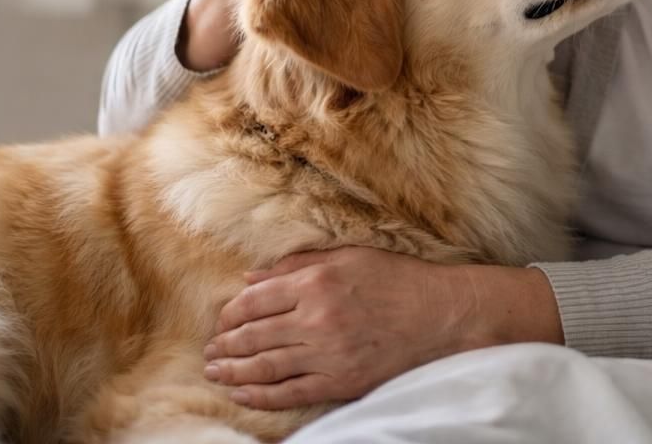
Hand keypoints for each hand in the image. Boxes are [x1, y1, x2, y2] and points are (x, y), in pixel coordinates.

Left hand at [201, 246, 477, 408]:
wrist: (442, 316)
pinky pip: (289, 392)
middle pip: (253, 335)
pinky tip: (242, 392)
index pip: (255, 300)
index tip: (221, 321)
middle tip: (210, 351)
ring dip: (233, 371)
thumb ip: (297, 264)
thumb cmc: (398, 280)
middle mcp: (316, 318)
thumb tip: (251, 277)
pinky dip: (260, 395)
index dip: (231, 313)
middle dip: (225, 345)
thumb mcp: (348, 256)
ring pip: (264, 366)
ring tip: (215, 372)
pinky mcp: (340, 381)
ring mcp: (327, 353)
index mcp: (316, 281)